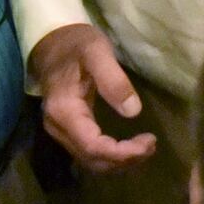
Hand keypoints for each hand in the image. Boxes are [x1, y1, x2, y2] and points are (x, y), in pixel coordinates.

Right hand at [30, 22, 157, 165]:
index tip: (149, 143)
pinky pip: (88, 152)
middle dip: (124, 160)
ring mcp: (59, 130)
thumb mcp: (97, 52)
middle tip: (151, 146)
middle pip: (92, 159)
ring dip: (118, 162)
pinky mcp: (66, 130)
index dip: (122, 153)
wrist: (52, 41)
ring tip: (145, 148)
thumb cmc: (76, 44)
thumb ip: (113, 80)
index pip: (93, 146)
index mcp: (64, 110)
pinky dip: (110, 156)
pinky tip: (129, 147)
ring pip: (89, 161)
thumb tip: (133, 112)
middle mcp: (57, 127)